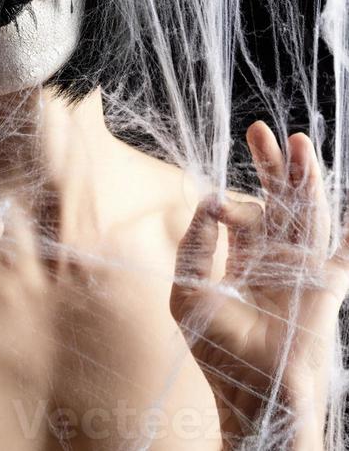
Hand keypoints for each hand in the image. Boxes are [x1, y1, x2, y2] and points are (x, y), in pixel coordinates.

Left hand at [170, 122, 348, 449]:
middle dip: (271, 166)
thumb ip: (195, 242)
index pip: (241, 212)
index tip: (220, 208)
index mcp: (242, 257)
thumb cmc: (216, 346)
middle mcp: (275, 257)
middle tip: (260, 131)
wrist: (255, 390)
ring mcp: (303, 268)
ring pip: (307, 212)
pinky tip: (346, 196)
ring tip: (300, 142)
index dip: (231, 204)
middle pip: (277, 200)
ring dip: (305, 178)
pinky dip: (348, 227)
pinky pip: (344, 250)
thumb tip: (208, 199)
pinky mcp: (327, 283)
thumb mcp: (188, 287)